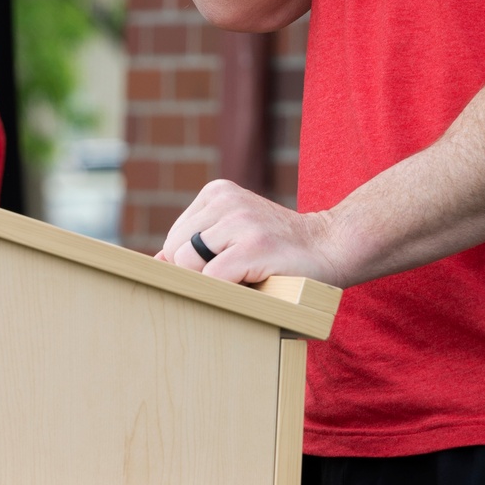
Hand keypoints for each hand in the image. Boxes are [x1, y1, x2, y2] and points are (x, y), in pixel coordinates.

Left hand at [155, 179, 347, 285]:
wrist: (330, 246)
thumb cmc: (277, 248)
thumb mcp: (233, 231)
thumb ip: (196, 242)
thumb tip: (154, 263)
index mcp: (218, 192)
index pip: (173, 239)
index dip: (189, 265)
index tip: (215, 273)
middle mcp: (227, 201)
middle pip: (176, 253)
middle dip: (196, 275)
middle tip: (233, 279)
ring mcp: (241, 221)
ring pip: (190, 265)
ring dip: (213, 283)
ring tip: (244, 279)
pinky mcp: (254, 246)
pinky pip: (213, 279)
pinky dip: (225, 292)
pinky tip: (252, 285)